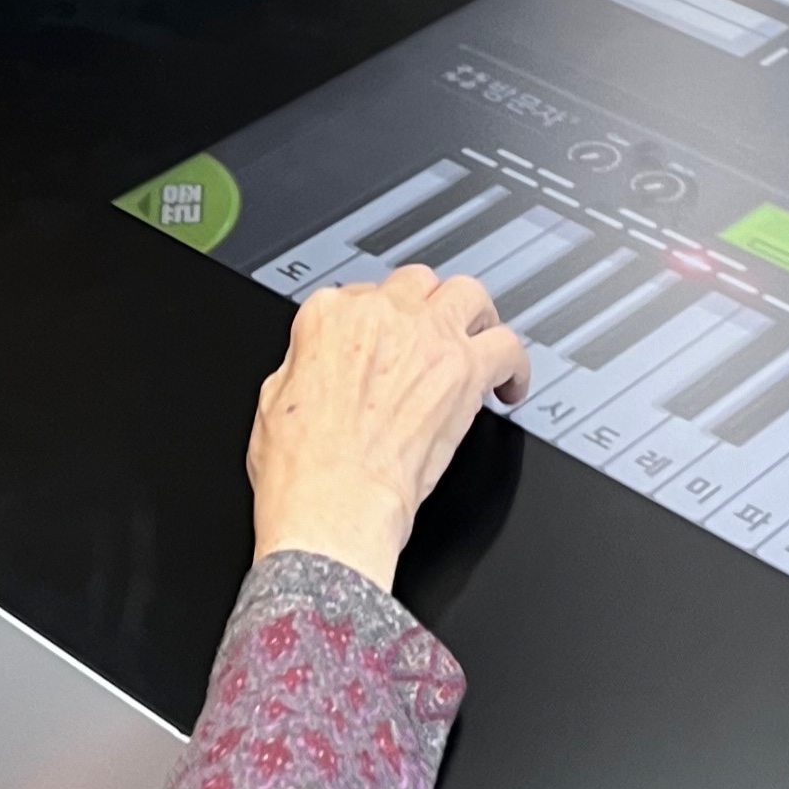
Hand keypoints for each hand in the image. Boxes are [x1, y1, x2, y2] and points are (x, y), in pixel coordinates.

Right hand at [247, 266, 531, 591]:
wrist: (333, 503)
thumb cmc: (302, 468)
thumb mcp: (275, 397)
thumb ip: (305, 362)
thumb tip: (318, 364)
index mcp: (329, 316)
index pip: (362, 294)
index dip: (377, 323)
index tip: (383, 344)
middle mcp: (381, 314)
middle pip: (417, 284)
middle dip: (425, 309)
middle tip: (431, 337)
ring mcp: (427, 337)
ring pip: (468, 294)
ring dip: (475, 318)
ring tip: (479, 340)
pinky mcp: (464, 370)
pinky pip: (507, 346)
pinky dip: (514, 364)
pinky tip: (509, 384)